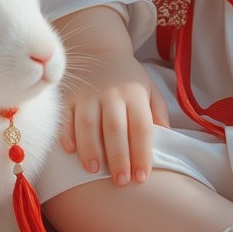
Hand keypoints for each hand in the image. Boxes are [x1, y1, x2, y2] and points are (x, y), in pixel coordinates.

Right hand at [60, 47, 169, 184]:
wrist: (99, 50)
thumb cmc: (127, 78)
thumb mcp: (149, 89)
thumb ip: (158, 112)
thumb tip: (167, 139)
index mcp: (134, 94)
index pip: (141, 127)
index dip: (142, 153)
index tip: (141, 177)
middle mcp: (111, 93)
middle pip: (115, 128)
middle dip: (118, 157)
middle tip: (120, 181)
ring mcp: (87, 93)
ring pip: (88, 124)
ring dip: (90, 149)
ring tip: (94, 170)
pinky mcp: (67, 95)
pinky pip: (65, 116)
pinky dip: (66, 134)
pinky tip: (71, 151)